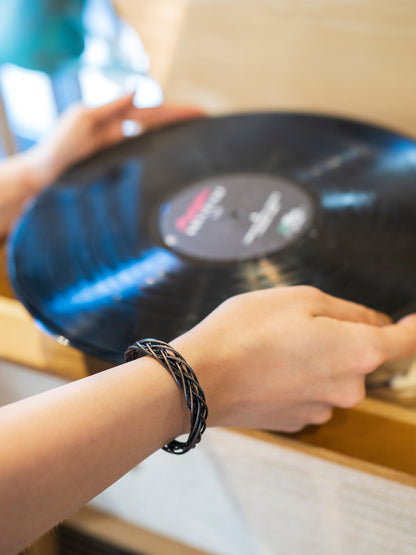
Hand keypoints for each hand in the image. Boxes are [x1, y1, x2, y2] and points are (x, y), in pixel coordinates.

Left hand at [31, 93, 203, 189]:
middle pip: (159, 123)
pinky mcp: (118, 162)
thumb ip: (111, 106)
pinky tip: (173, 158)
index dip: (177, 111)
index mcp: (116, 116)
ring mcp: (121, 146)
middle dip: (183, 121)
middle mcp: (122, 129)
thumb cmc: (60, 144)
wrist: (47, 172)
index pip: (154, 111)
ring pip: (155, 139)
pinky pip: (144, 155)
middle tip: (208, 122)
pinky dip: (159, 154)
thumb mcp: (83, 119)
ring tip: (198, 137)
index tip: (200, 112)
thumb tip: (138, 92)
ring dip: (175, 137)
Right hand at [172, 286, 415, 431]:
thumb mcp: (299, 299)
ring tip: (273, 346)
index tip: (412, 321)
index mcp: (357, 351)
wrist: (200, 378)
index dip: (412, 327)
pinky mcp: (298, 420)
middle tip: (296, 323)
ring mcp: (322, 408)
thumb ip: (348, 310)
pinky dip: (297, 378)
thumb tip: (376, 321)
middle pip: (359, 355)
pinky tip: (267, 368)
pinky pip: (310, 392)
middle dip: (339, 336)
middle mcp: (348, 388)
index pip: (405, 341)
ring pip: (331, 374)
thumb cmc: (245, 332)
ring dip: (315, 358)